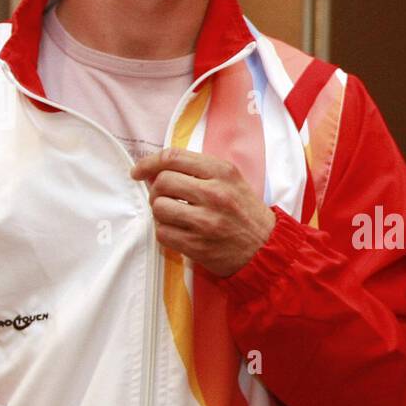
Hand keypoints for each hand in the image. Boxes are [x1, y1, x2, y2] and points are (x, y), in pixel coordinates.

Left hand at [131, 147, 275, 276]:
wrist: (266, 248)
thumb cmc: (245, 213)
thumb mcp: (232, 180)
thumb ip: (199, 170)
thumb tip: (157, 170)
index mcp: (222, 172)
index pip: (173, 157)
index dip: (149, 163)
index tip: (139, 171)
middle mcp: (214, 194)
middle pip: (162, 182)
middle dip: (156, 190)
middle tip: (163, 197)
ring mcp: (206, 221)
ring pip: (159, 207)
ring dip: (159, 212)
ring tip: (172, 215)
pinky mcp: (198, 245)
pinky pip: (163, 233)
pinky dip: (164, 231)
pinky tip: (177, 231)